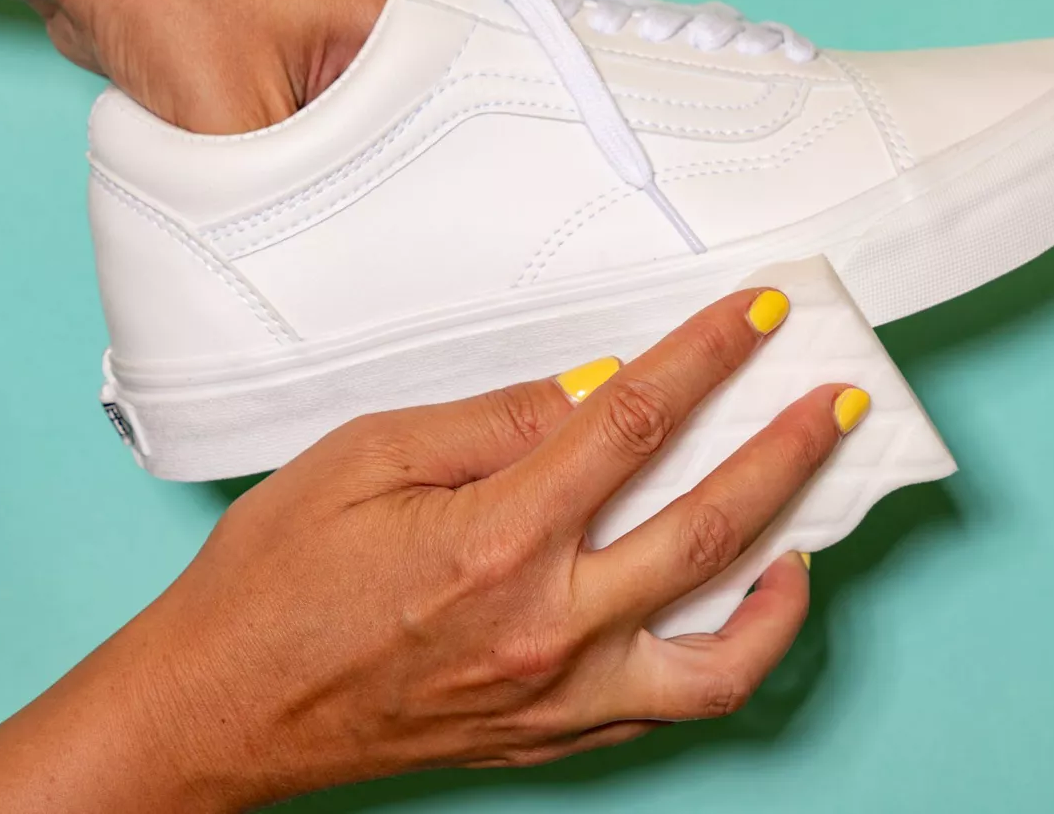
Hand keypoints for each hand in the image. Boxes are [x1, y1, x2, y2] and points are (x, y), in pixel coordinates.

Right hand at [118, 288, 855, 807]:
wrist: (219, 710)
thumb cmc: (272, 582)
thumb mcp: (362, 459)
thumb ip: (489, 422)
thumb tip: (591, 390)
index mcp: (494, 539)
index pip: (634, 423)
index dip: (707, 358)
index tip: (758, 316)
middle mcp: (542, 626)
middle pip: (708, 525)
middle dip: (788, 450)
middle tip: (834, 401)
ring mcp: (555, 694)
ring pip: (722, 652)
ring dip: (787, 584)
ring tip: (812, 529)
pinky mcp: (547, 736)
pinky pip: (670, 705)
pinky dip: (727, 657)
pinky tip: (736, 611)